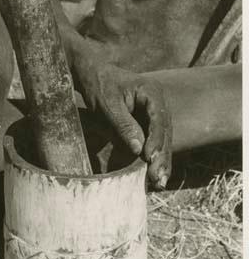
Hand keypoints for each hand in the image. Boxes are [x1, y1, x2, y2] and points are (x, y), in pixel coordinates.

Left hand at [72, 40, 171, 188]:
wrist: (93, 75)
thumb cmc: (99, 85)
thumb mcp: (108, 103)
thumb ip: (123, 124)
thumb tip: (138, 149)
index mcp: (152, 92)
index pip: (159, 118)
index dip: (156, 140)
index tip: (150, 158)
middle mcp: (159, 103)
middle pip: (165, 133)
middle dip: (162, 156)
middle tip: (158, 178)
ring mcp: (155, 114)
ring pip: (163, 141)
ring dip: (162, 162)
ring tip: (159, 183)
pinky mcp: (149, 124)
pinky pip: (155, 142)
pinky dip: (154, 159)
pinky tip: (154, 176)